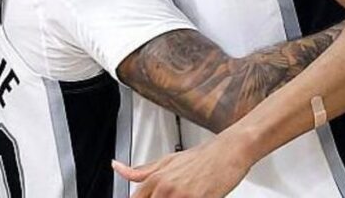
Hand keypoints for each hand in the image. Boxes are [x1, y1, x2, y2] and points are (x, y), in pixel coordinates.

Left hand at [113, 134, 251, 197]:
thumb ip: (140, 170)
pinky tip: (193, 197)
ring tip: (184, 195)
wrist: (228, 151)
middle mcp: (165, 187)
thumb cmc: (201, 158)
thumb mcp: (166, 161)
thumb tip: (117, 167)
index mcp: (155, 178)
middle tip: (171, 197)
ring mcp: (181, 195)